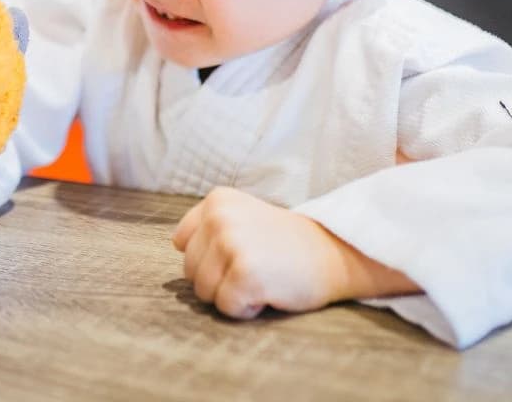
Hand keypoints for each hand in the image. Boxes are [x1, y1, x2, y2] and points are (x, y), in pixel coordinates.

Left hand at [171, 187, 417, 318]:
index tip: (240, 254)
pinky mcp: (244, 274)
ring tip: (262, 278)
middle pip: (190, 271)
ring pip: (203, 292)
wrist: (336, 253)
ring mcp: (231, 244)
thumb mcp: (242, 218)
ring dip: (231, 296)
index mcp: (216, 201)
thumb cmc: (286, 243)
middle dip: (219, 280)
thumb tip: (176, 248)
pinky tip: (268, 292)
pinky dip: (246, 309)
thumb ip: (209, 228)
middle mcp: (219, 217)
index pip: (182, 243)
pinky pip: (226, 307)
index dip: (208, 259)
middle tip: (256, 268)